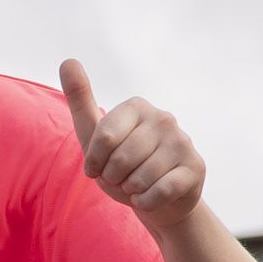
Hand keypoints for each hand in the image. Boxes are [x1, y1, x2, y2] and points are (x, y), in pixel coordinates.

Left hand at [60, 60, 205, 229]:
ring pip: (141, 178)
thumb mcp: (95, 135)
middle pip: (122, 160)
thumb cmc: (122, 166)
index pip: (104, 137)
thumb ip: (80, 99)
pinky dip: (147, 201)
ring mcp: (183, 141)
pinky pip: (160, 191)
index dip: (95, 161)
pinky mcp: (195, 166)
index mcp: (137, 106)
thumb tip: (68, 60)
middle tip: (121, 178)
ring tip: (137, 185)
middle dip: (113, 178)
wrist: (158, 201)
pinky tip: (150, 196)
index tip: (97, 167)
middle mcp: (164, 118)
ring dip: (131, 191)